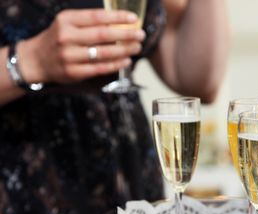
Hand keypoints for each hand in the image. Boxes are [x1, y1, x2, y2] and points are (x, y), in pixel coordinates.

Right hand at [17, 9, 145, 84]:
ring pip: (104, 53)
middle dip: (126, 34)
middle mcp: (66, 37)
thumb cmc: (59, 39)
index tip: (134, 18)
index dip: (118, 17)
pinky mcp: (73, 72)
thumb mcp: (68, 23)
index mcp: (66, 20)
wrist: (36, 60)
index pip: (97, 17)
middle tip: (140, 34)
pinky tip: (126, 60)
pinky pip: (100, 68)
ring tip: (136, 47)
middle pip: (103, 34)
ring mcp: (69, 56)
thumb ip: (89, 22)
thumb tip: (121, 22)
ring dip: (124, 50)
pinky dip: (116, 64)